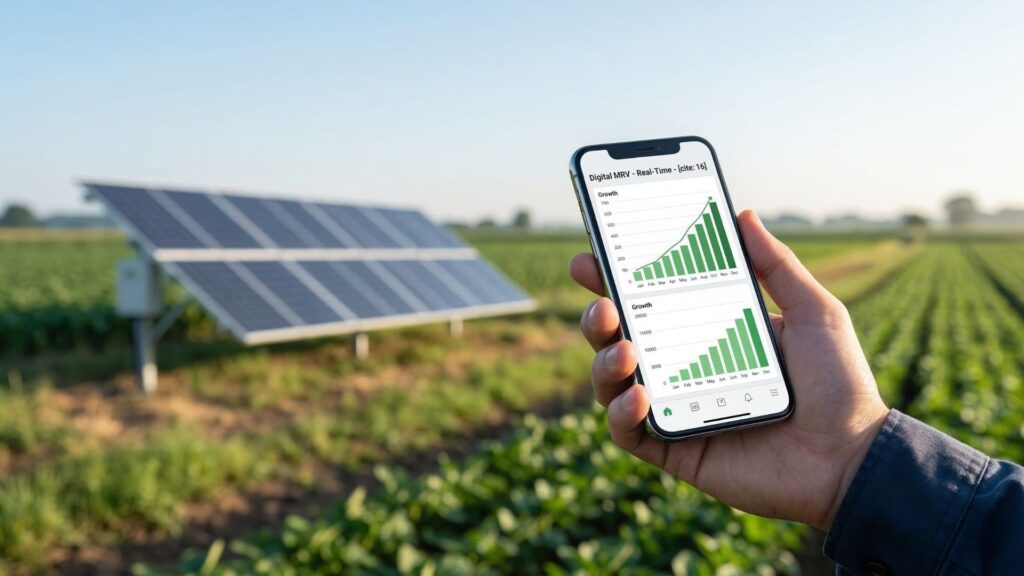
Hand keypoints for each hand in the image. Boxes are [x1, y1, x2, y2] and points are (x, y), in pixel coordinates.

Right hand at [569, 210, 889, 530]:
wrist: (853, 458)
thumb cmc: (839, 385)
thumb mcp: (813, 312)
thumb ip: (777, 265)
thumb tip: (742, 214)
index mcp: (707, 332)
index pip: (649, 299)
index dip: (615, 279)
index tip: (593, 257)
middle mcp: (683, 368)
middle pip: (618, 337)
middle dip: (597, 317)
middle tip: (602, 304)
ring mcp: (675, 408)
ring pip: (612, 382)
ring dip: (604, 361)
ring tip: (625, 349)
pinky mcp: (675, 450)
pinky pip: (627, 432)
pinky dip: (620, 413)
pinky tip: (639, 396)